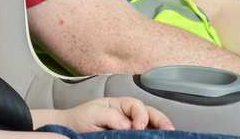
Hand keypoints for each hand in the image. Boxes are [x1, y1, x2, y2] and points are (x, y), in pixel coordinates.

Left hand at [58, 97, 174, 132]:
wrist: (70, 129)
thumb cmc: (80, 118)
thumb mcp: (92, 113)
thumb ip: (110, 115)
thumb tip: (128, 124)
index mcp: (120, 104)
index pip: (137, 106)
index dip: (140, 116)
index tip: (137, 127)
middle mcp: (128, 114)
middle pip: (151, 113)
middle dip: (162, 121)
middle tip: (169, 130)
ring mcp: (131, 125)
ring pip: (152, 124)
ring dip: (161, 129)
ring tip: (169, 135)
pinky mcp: (130, 135)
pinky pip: (145, 133)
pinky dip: (152, 134)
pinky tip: (157, 137)